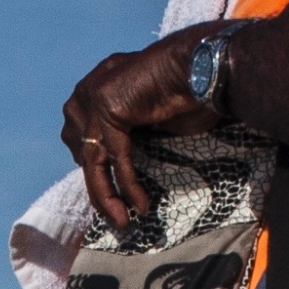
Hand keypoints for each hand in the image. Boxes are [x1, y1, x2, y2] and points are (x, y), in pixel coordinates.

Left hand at [61, 28, 227, 231]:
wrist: (207, 67)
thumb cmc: (190, 92)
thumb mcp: (149, 118)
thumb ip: (130, 134)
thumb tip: (120, 166)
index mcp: (98, 85)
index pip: (82, 135)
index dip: (93, 168)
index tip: (106, 196)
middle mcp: (90, 89)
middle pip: (82, 150)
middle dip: (96, 185)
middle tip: (114, 212)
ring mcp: (94, 96)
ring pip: (94, 160)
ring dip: (107, 195)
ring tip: (122, 220)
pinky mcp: (107, 108)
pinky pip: (113, 157)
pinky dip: (126, 184)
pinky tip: (139, 206)